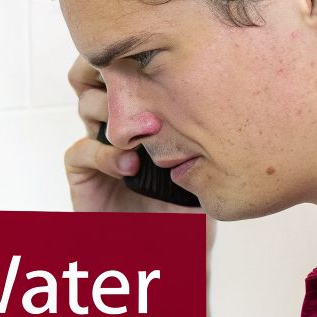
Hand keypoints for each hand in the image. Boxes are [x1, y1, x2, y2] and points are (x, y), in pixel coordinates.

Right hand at [64, 56, 215, 251]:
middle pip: (102, 73)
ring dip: (111, 109)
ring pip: (85, 103)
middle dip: (118, 71)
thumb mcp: (212, 172)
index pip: (137, 69)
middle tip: (143, 79)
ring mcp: (101, 147)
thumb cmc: (189, 217)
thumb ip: (214, 141)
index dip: (144, 55)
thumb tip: (238, 99)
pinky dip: (102, 154)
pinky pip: (78, 152)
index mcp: (148, 115)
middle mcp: (121, 124)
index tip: (169, 54)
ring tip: (146, 130)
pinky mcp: (83, 177)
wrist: (164, 261)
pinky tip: (129, 165)